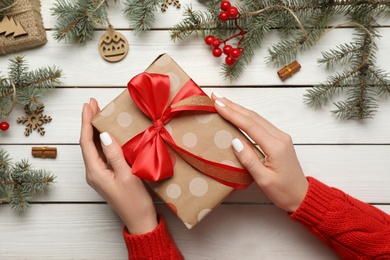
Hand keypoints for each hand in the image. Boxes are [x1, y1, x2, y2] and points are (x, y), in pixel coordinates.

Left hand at [80, 98, 156, 233]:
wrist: (140, 221)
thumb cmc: (135, 201)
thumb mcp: (127, 176)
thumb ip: (114, 155)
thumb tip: (104, 134)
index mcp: (95, 172)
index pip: (86, 142)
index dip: (86, 122)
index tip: (88, 105)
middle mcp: (93, 173)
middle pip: (87, 143)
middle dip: (89, 122)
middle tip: (93, 104)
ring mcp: (99, 175)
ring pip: (93, 147)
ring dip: (95, 130)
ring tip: (98, 113)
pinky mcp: (106, 176)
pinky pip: (100, 154)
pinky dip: (102, 140)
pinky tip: (107, 133)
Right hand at [212, 93, 308, 212]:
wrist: (302, 196)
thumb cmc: (283, 191)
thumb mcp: (263, 180)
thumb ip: (249, 160)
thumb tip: (234, 141)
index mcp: (275, 146)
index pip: (250, 125)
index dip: (232, 114)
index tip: (218, 105)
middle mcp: (280, 137)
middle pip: (253, 117)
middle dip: (233, 106)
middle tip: (216, 97)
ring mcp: (281, 137)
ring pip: (257, 118)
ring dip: (239, 109)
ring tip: (223, 102)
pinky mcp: (279, 139)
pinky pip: (261, 123)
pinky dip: (247, 116)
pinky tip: (238, 114)